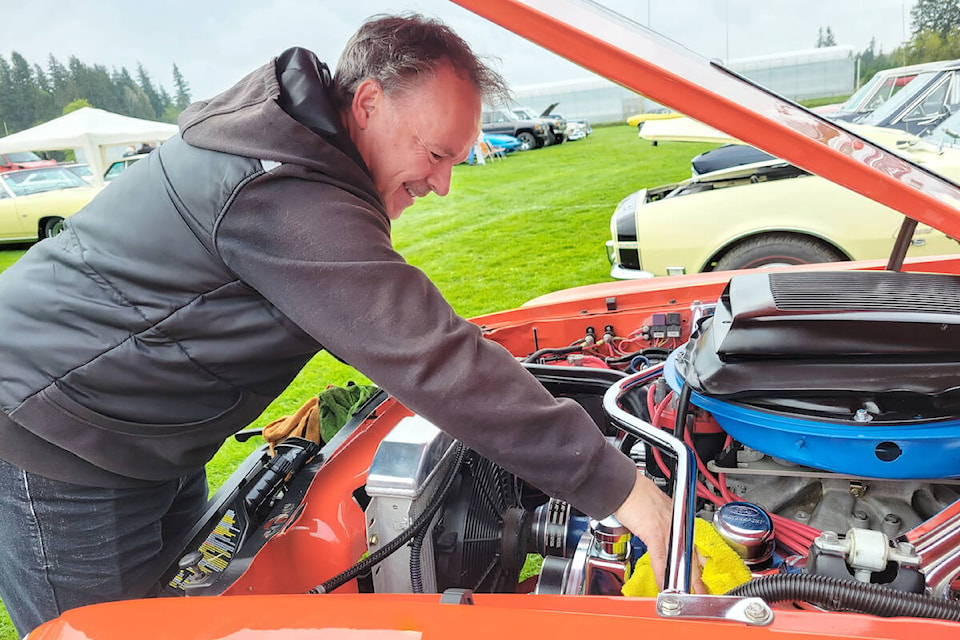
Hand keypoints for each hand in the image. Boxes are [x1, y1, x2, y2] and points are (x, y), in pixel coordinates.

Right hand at [614, 469, 705, 592]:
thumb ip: (661, 522)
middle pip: (691, 555)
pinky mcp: (654, 532)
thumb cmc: (635, 493)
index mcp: (678, 517)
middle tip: (700, 591)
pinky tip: (662, 584)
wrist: (625, 485)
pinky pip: (660, 558)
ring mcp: (667, 528)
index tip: (700, 576)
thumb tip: (657, 535)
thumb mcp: (656, 508)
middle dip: (696, 577)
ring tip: (686, 593)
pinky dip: (661, 574)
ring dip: (681, 580)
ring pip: (678, 560)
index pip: (692, 545)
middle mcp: (676, 522)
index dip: (698, 563)